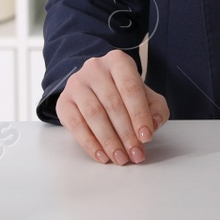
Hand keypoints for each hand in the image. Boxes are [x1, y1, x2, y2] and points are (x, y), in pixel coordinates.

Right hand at [55, 49, 169, 164]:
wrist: (93, 86)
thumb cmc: (123, 91)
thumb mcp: (144, 94)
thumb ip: (155, 107)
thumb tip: (154, 124)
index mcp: (117, 61)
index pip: (130, 88)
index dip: (139, 114)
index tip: (146, 137)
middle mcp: (94, 68)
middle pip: (113, 104)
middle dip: (126, 133)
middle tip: (136, 154)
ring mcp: (76, 84)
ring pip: (94, 115)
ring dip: (109, 141)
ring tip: (121, 158)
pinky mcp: (64, 102)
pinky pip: (76, 125)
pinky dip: (90, 144)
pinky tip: (102, 156)